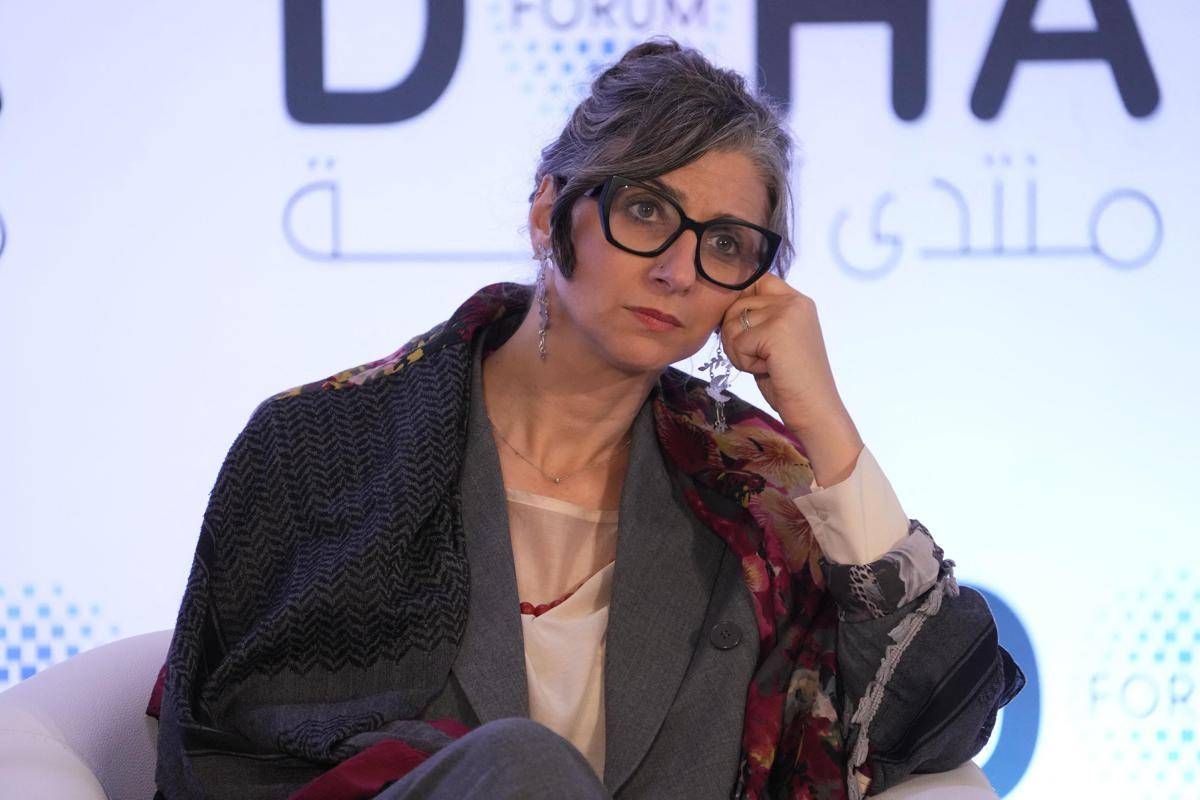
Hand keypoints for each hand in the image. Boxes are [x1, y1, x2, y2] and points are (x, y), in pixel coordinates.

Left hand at [719, 274, 863, 483]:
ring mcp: (787, 313)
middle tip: (759, 358)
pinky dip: (744, 362)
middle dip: (736, 335)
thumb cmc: (791, 382)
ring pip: (733, 323)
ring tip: (765, 364)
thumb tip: (723, 307)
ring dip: (739, 351)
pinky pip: (737, 342)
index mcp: (797, 300)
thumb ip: (759, 319)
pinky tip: (767, 370)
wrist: (815, 410)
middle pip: (737, 304)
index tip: (744, 331)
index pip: (756, 280)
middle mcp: (794, 301)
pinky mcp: (776, 330)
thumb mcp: (775, 341)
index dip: (740, 302)